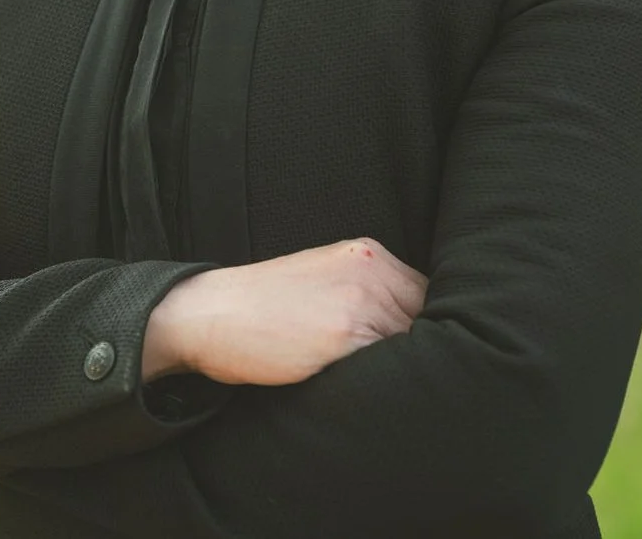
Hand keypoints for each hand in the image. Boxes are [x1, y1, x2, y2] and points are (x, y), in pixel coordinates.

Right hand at [153, 236, 428, 387]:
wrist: (213, 312)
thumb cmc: (265, 305)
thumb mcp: (324, 277)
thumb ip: (368, 291)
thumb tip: (412, 330)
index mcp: (367, 252)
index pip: (427, 293)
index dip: (426, 327)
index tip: (418, 351)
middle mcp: (370, 269)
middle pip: (426, 318)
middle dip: (419, 350)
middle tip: (404, 378)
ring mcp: (360, 300)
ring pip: (410, 345)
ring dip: (402, 369)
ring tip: (379, 387)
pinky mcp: (345, 334)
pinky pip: (385, 364)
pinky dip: (380, 382)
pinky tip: (362, 390)